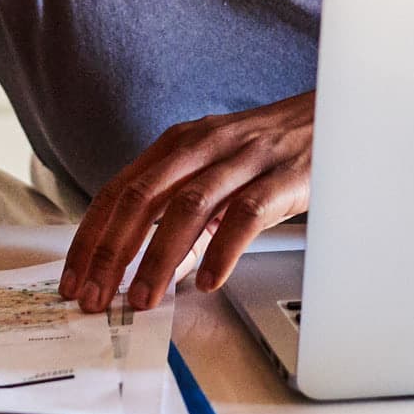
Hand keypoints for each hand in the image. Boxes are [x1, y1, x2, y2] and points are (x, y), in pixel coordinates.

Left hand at [59, 93, 313, 312]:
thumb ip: (185, 218)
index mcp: (181, 143)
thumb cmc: (274, 150)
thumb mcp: (220, 175)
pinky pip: (246, 214)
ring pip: (188, 206)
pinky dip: (222, 249)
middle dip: (112, 251)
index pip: (119, 189)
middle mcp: (205, 145)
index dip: (91, 237)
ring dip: (159, 256)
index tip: (75, 278)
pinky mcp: (283, 177)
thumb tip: (158, 270)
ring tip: (144, 297)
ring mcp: (244, 158)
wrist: (338, 116)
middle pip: (142, 197)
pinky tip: (209, 280)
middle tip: (97, 296)